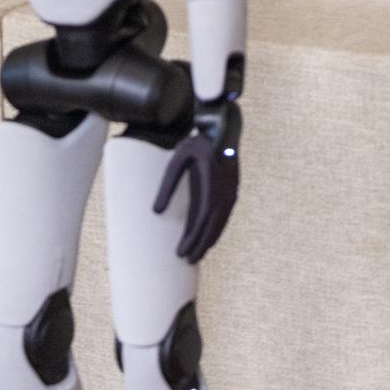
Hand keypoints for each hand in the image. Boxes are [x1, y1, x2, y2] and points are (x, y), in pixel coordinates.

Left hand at [153, 100, 240, 262]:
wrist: (223, 128)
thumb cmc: (197, 143)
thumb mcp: (177, 159)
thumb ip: (167, 184)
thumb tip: (156, 211)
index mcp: (212, 184)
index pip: (203, 219)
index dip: (193, 238)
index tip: (182, 253)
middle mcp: (225, 191)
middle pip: (214, 226)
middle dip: (201, 245)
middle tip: (189, 261)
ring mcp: (232, 191)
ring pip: (222, 222)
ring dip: (210, 239)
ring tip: (198, 254)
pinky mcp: (232, 190)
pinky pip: (225, 215)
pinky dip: (216, 229)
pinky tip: (208, 236)